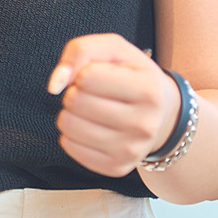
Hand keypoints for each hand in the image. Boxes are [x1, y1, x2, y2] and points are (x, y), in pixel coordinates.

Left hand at [45, 33, 180, 177]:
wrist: (162, 114)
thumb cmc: (131, 75)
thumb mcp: (114, 49)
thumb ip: (79, 51)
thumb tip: (54, 85)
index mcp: (148, 89)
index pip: (86, 76)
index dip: (83, 72)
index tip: (96, 75)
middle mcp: (144, 124)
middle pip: (75, 101)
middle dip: (74, 92)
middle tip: (92, 94)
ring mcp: (132, 150)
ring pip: (68, 125)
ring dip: (70, 112)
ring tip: (88, 109)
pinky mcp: (117, 167)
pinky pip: (69, 147)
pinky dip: (71, 133)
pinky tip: (89, 127)